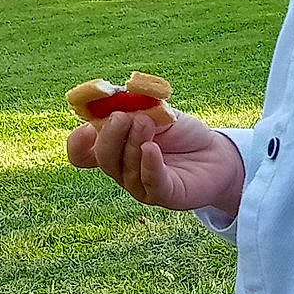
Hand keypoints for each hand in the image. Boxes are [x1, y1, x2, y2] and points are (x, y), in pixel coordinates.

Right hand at [66, 108, 245, 219]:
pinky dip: (148, 163)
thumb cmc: (181, 133)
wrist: (216, 153)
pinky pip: (149, 182)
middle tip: (127, 117)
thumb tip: (110, 98)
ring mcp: (140, 185)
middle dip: (111, 134)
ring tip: (149, 123)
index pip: (80, 152)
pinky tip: (151, 148)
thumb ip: (132, 106)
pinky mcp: (163, 195)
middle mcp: (121, 169)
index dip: (78, 140)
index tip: (89, 121)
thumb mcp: (155, 111)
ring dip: (134, 142)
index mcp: (113, 147)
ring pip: (124, 168)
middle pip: (102, 157)